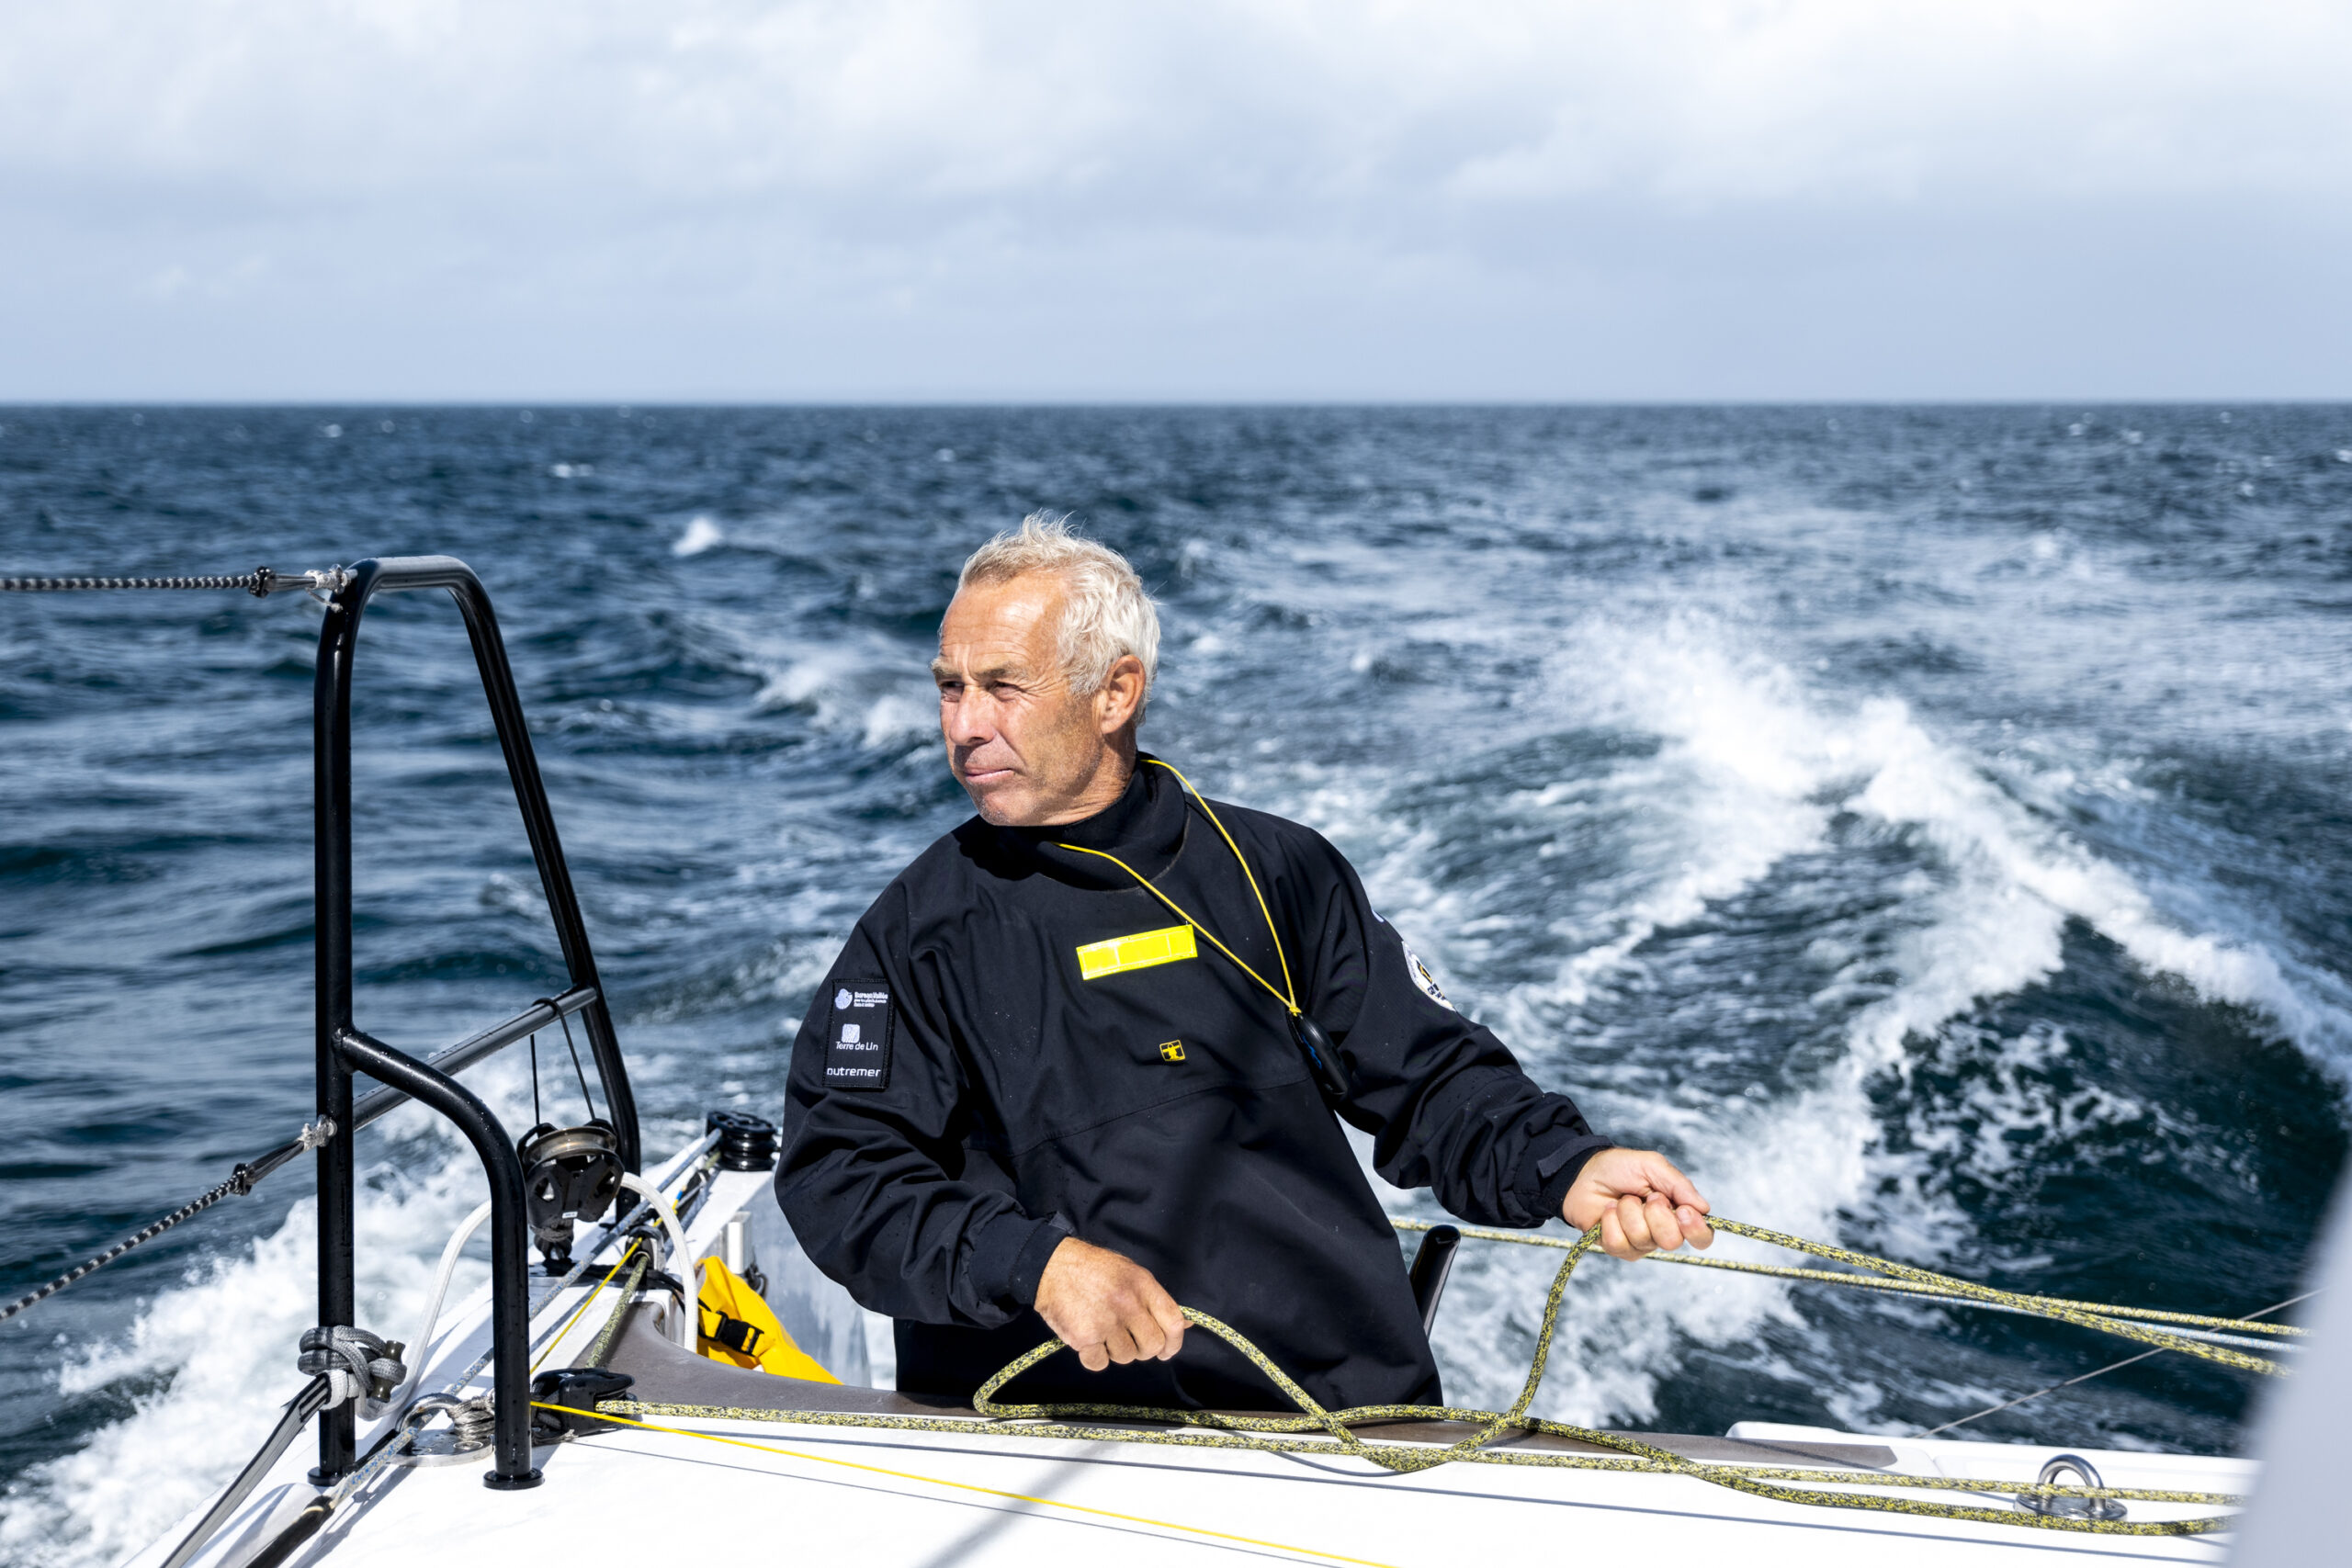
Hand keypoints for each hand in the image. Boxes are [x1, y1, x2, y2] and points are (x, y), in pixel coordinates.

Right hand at [1033, 1237, 1187, 1371]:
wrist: (1052, 1265)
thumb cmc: (1093, 1269)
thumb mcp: (1130, 1273)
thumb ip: (1154, 1299)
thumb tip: (1183, 1325)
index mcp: (1142, 1284)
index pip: (1172, 1321)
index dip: (1174, 1342)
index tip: (1167, 1350)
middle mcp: (1127, 1303)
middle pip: (1152, 1345)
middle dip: (1144, 1349)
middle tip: (1130, 1341)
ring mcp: (1106, 1322)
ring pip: (1126, 1357)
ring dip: (1117, 1351)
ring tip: (1104, 1333)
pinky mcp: (1084, 1337)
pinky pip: (1100, 1363)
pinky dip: (1095, 1358)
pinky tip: (1089, 1341)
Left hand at [1564, 1148, 1713, 1260]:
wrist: (1583, 1173)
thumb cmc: (1619, 1168)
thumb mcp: (1652, 1166)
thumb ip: (1679, 1185)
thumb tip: (1704, 1208)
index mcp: (1677, 1213)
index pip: (1701, 1237)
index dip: (1696, 1229)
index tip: (1682, 1211)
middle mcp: (1662, 1232)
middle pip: (1672, 1241)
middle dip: (1656, 1215)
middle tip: (1646, 1197)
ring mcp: (1639, 1243)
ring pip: (1642, 1239)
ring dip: (1629, 1211)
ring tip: (1622, 1199)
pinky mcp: (1617, 1248)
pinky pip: (1618, 1243)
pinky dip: (1610, 1220)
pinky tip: (1608, 1210)